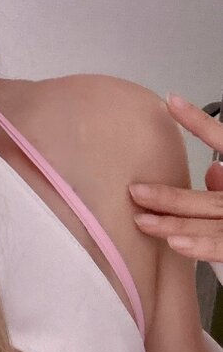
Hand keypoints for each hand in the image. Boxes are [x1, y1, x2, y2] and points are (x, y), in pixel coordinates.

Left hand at [129, 93, 222, 262]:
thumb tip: (211, 171)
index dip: (200, 123)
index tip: (172, 103)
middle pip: (212, 198)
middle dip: (172, 196)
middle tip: (136, 191)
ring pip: (214, 224)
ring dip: (178, 225)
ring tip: (143, 221)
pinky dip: (204, 248)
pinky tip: (177, 245)